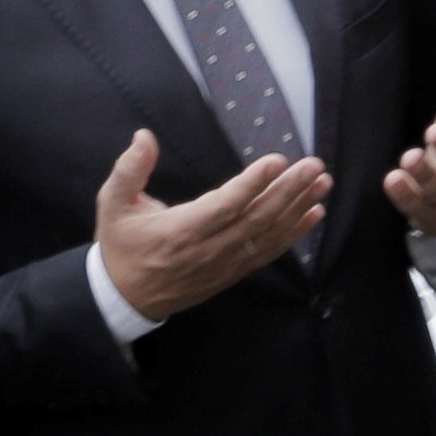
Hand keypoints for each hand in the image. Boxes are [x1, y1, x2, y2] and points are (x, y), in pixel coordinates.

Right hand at [93, 131, 330, 321]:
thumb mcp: (112, 204)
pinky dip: (294, 234)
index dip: (252, 184)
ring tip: (322, 183)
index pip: (224, 206)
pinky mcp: (232, 273)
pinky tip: (313, 214)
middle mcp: (208, 250)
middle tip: (314, 166)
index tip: (277, 161)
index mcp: (180, 231)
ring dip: (298, 209)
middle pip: (256, 219)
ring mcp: (224, 264)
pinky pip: (268, 253)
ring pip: (268, 236)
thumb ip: (129, 170)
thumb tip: (144, 137)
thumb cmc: (121, 245)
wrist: (125, 298)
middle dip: (288, 191)